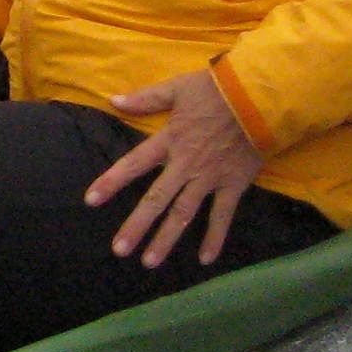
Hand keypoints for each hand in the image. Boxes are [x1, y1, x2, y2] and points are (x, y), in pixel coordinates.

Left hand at [85, 69, 266, 266]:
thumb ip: (145, 98)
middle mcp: (185, 165)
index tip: (90, 201)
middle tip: (119, 250)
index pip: (133, 164)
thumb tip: (113, 100)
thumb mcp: (177, 88)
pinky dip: (214, 238)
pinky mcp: (234, 184)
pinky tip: (204, 260)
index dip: (111, 182)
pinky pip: (223, 216)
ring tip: (149, 262)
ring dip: (167, 239)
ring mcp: (209, 178)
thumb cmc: (218, 89)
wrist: (261, 98)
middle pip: (156, 199)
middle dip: (137, 226)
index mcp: (169, 141)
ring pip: (184, 214)